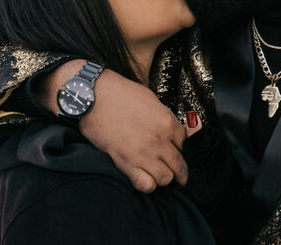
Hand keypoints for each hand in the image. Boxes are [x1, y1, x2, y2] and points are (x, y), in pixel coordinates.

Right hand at [37, 60, 188, 192]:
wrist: (95, 97)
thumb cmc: (120, 94)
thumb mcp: (150, 99)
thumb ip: (164, 116)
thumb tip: (170, 128)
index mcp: (167, 122)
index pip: (185, 143)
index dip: (180, 147)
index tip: (176, 150)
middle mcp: (159, 140)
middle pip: (180, 164)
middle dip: (181, 171)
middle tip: (179, 175)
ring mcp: (143, 154)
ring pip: (166, 178)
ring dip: (164, 178)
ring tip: (159, 175)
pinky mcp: (126, 163)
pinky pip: (146, 185)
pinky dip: (148, 185)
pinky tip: (145, 179)